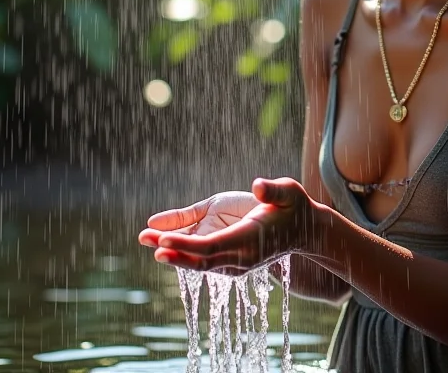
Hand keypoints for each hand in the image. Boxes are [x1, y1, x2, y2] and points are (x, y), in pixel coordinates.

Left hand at [144, 178, 316, 273]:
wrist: (303, 231)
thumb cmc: (295, 208)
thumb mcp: (289, 193)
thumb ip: (273, 191)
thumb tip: (257, 186)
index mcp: (250, 240)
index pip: (213, 247)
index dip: (187, 245)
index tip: (163, 239)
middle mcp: (239, 256)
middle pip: (201, 259)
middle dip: (174, 251)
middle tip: (149, 241)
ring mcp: (233, 259)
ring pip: (197, 259)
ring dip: (171, 249)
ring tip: (144, 236)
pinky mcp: (228, 254)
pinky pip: (201, 254)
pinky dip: (180, 247)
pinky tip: (159, 236)